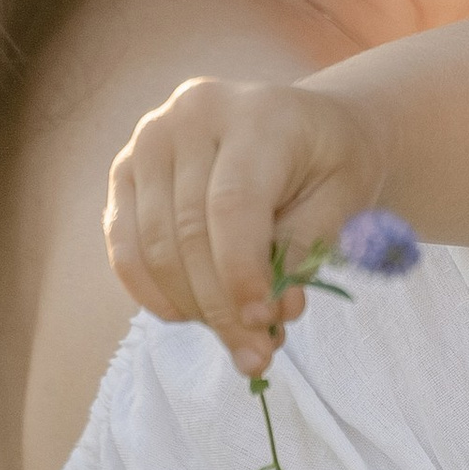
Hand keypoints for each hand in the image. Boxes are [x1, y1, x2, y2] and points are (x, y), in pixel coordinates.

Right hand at [104, 76, 375, 372]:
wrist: (307, 125)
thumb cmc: (332, 163)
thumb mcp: (344, 198)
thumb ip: (306, 248)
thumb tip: (273, 312)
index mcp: (255, 114)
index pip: (232, 204)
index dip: (242, 273)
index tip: (263, 324)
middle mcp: (191, 115)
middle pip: (188, 231)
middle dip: (220, 307)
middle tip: (256, 355)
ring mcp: (149, 140)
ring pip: (152, 246)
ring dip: (192, 307)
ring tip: (236, 339)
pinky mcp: (125, 171)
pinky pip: (124, 247)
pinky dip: (154, 293)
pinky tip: (192, 316)